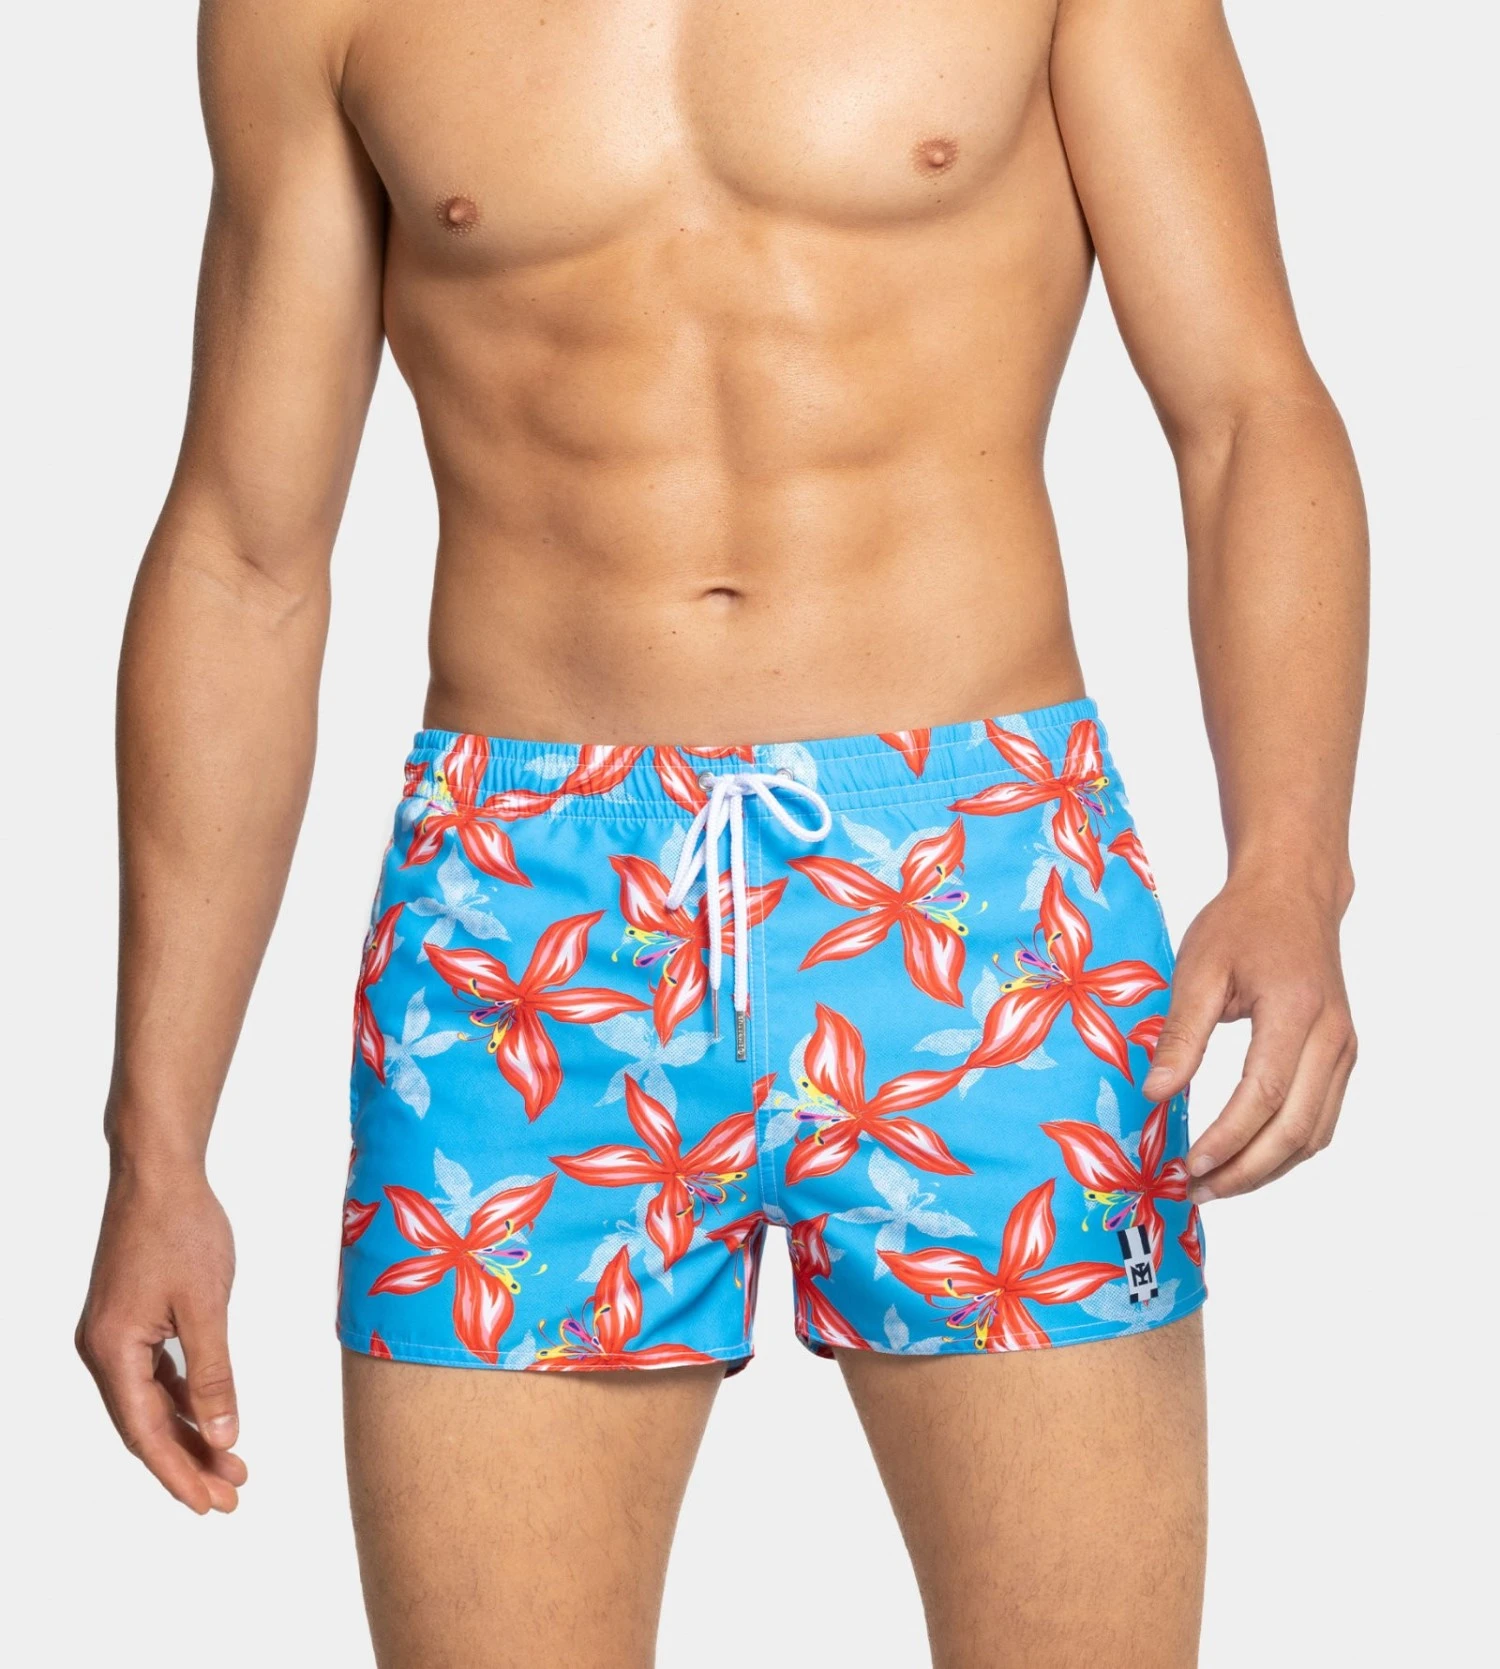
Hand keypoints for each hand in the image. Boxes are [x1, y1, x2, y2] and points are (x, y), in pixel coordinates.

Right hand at [77, 1163, 247, 1512]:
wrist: (158, 1173)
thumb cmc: (182, 1229)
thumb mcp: (205, 1305)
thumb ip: (214, 1373)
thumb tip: (223, 1436)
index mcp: (112, 1351)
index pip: (146, 1434)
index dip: (179, 1474)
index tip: (214, 1504)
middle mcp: (102, 1349)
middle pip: (146, 1426)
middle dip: (189, 1462)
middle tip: (232, 1495)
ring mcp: (112, 1334)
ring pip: (151, 1402)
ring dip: (189, 1432)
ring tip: (232, 1464)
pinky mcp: (128, 1318)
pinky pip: (153, 1374)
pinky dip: (182, 1397)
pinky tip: (210, 1415)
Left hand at [1141, 872, 1356, 1201]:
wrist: (1293, 894)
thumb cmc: (1241, 924)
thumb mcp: (1198, 968)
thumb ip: (1180, 1034)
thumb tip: (1155, 1094)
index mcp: (1295, 1011)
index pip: (1265, 1096)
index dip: (1228, 1140)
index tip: (1188, 1167)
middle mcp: (1332, 1036)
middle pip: (1297, 1129)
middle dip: (1245, 1171)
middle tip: (1196, 1191)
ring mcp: (1344, 1048)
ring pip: (1315, 1134)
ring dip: (1267, 1169)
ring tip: (1215, 1185)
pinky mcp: (1342, 1055)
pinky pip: (1321, 1119)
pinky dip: (1286, 1149)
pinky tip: (1246, 1159)